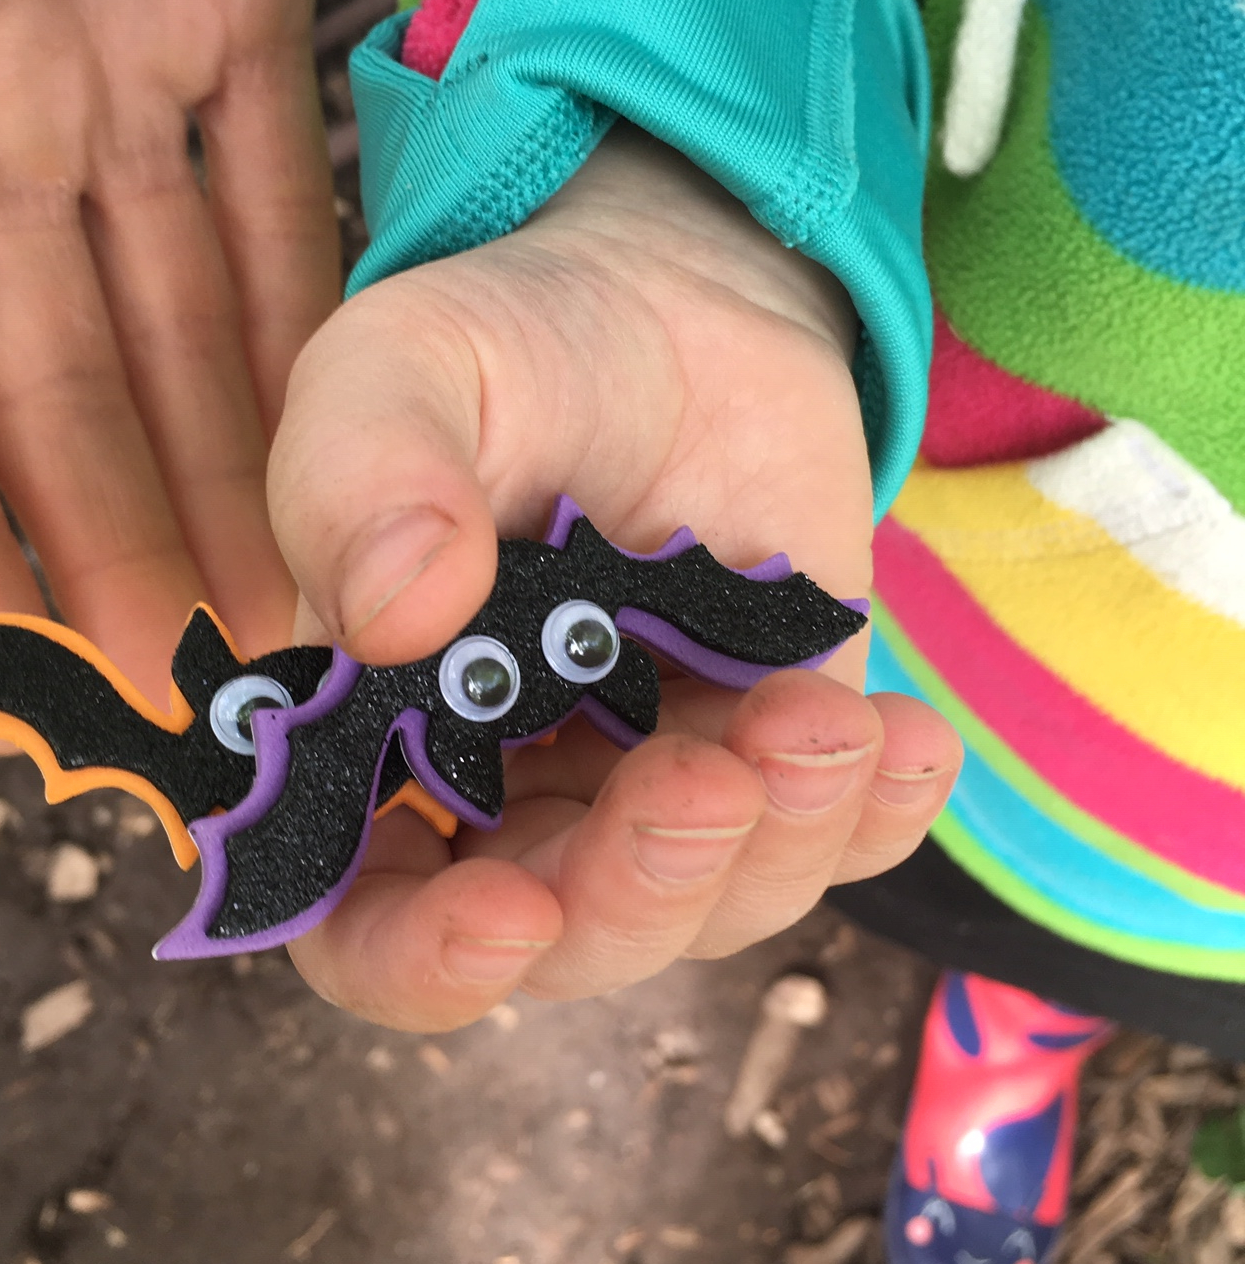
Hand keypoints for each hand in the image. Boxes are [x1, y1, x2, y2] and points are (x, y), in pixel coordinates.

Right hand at [0, 0, 338, 695]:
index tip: (6, 674)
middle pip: (52, 381)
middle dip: (123, 542)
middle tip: (198, 693)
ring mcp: (93, 67)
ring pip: (173, 317)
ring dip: (232, 470)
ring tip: (290, 616)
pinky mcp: (220, 0)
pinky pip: (273, 191)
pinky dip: (306, 314)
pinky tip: (347, 434)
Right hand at [269, 124, 960, 1029]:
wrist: (674, 302)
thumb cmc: (508, 347)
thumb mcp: (402, 365)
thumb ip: (361, 473)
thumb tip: (392, 609)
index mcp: (375, 736)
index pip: (360, 920)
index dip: (416, 961)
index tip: (505, 916)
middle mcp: (502, 791)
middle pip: (557, 939)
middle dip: (639, 888)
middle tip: (709, 780)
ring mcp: (643, 783)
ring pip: (703, 908)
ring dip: (774, 843)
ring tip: (820, 718)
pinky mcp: (767, 751)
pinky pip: (828, 843)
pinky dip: (873, 816)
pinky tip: (903, 737)